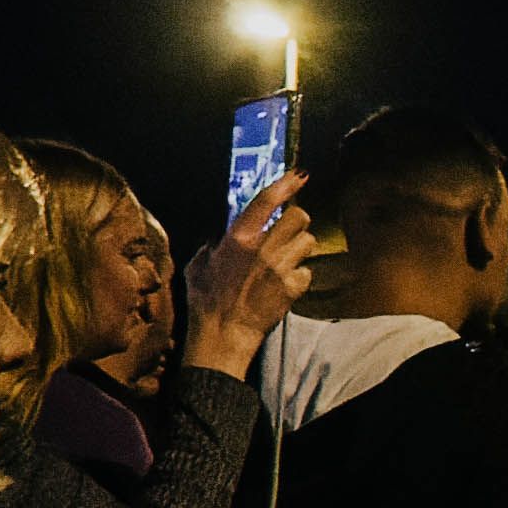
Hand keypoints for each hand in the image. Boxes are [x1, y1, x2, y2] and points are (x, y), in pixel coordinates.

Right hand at [174, 169, 316, 380]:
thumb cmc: (205, 299)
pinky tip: (285, 283)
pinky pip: (308, 272)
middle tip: (287, 231)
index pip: (266, 201)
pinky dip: (299, 276)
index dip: (286, 184)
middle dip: (297, 221)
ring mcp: (281, 268)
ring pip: (308, 242)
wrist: (223, 333)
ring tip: (284, 259)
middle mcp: (263, 249)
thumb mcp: (199, 264)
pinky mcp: (293, 288)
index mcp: (238, 238)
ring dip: (300, 247)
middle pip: (300, 217)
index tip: (300, 174)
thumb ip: (212, 245)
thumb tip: (219, 238)